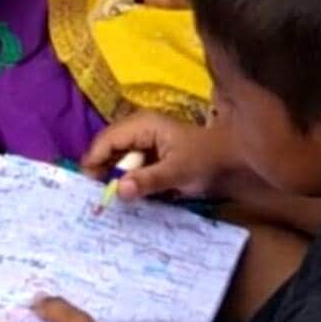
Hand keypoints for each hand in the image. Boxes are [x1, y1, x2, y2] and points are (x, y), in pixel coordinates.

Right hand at [80, 111, 232, 202]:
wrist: (232, 159)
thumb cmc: (206, 160)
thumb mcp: (177, 172)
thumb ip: (147, 181)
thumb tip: (118, 190)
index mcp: (143, 125)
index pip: (107, 140)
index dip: (94, 161)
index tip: (88, 186)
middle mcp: (138, 128)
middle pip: (107, 147)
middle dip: (100, 169)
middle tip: (96, 195)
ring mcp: (143, 140)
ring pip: (116, 157)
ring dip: (112, 175)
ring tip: (107, 196)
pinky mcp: (149, 153)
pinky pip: (128, 164)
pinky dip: (125, 177)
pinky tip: (125, 192)